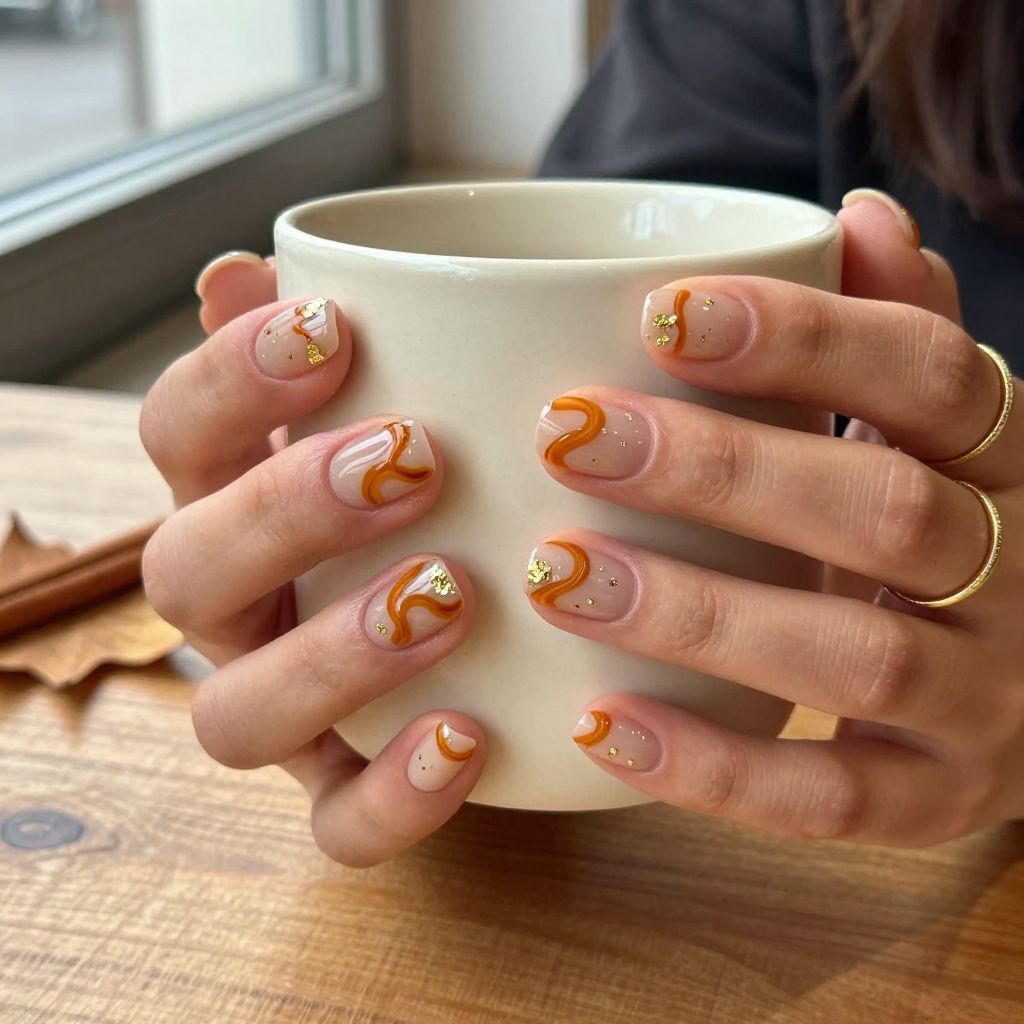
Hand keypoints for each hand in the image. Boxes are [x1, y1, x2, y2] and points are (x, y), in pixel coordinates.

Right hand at [140, 252, 484, 866]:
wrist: (505, 629)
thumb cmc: (446, 495)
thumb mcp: (405, 409)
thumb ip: (335, 351)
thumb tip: (242, 270)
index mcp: (236, 502)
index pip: (178, 433)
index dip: (229, 379)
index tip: (333, 326)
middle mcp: (240, 612)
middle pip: (185, 573)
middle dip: (285, 512)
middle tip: (410, 459)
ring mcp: (288, 714)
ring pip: (238, 718)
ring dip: (332, 657)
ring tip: (447, 595)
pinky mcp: (348, 794)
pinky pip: (339, 827)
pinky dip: (395, 794)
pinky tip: (471, 737)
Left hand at [532, 192, 1022, 845]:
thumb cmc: (939, 528)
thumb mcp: (935, 433)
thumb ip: (901, 331)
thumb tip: (862, 216)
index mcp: (1009, 458)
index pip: (931, 373)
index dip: (803, 338)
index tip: (657, 316)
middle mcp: (1021, 572)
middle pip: (883, 509)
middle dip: (718, 470)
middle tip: (568, 437)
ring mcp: (991, 698)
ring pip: (856, 652)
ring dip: (696, 611)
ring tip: (557, 573)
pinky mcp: (941, 797)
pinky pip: (833, 798)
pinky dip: (713, 767)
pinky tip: (600, 722)